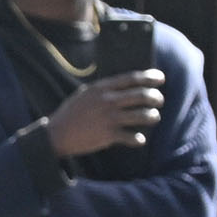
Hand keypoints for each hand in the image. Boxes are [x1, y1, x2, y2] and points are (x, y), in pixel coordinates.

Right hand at [46, 70, 165, 157]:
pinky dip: (139, 139)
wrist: (56, 135)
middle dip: (156, 97)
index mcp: (102, 88)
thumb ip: (103, 89)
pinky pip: (132, 137)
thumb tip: (126, 86)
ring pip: (142, 115)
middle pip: (142, 96)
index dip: (150, 77)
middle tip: (159, 100)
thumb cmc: (71, 114)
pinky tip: (140, 140)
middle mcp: (108, 101)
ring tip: (154, 117)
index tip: (161, 79)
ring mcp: (109, 118)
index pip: (132, 78)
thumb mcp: (85, 94)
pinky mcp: (108, 135)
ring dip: (153, 116)